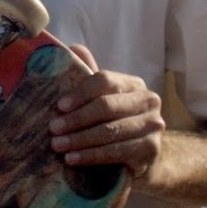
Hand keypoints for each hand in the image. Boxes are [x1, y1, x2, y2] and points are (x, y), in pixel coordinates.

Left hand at [50, 44, 164, 179]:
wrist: (140, 154)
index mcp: (133, 84)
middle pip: (106, 106)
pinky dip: (92, 156)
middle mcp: (149, 101)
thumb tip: (73, 48)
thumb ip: (88, 75)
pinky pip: (116, 152)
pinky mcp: (152, 149)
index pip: (104, 81)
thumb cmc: (113, 121)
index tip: (58, 105)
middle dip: (76, 119)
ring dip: (80, 140)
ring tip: (57, 145)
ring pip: (110, 131)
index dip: (79, 93)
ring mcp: (154, 126)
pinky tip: (73, 159)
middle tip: (52, 128)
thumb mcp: (100, 97)